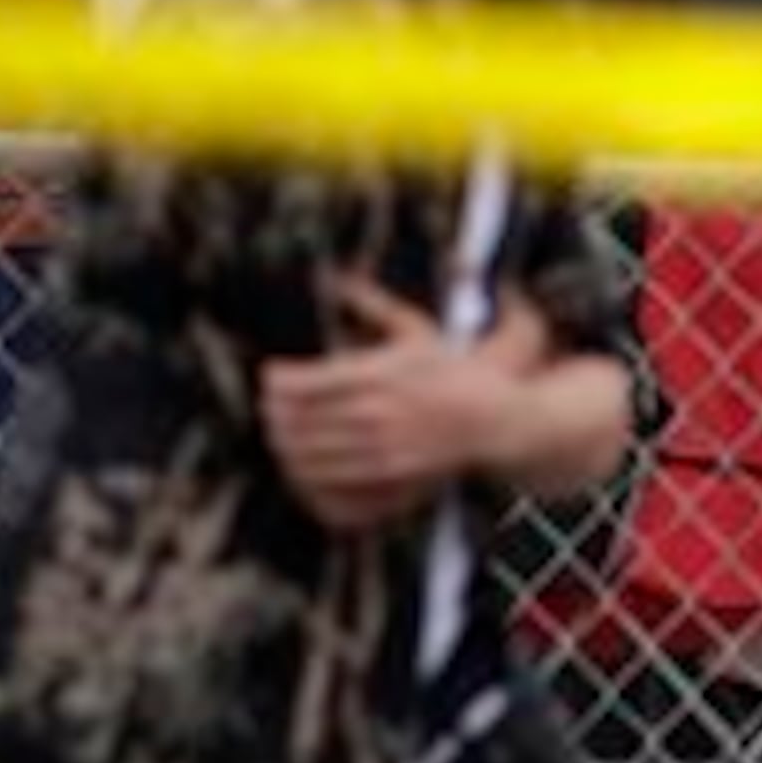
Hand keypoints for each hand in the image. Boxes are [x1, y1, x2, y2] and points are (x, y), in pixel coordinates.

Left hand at [258, 272, 510, 530]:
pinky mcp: (390, 478)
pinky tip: (303, 465)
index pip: (304, 382)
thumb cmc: (453, 370)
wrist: (493, 419)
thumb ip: (374, 304)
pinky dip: (308, 477)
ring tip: (280, 434)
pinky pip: (332, 484)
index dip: (276, 381)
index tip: (270, 376)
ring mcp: (383, 449)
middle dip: (273, 414)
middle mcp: (378, 413)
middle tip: (267, 407)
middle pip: (299, 420)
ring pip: (310, 455)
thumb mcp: (416, 329)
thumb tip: (339, 278)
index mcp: (379, 373)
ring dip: (285, 445)